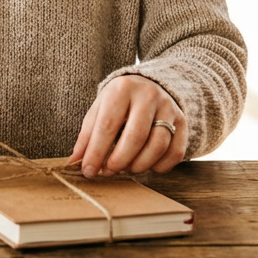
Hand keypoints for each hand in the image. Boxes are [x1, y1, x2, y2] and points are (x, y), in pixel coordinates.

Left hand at [68, 74, 186, 178]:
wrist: (149, 86)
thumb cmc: (119, 102)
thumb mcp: (99, 109)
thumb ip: (87, 135)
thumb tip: (75, 162)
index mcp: (122, 88)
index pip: (108, 125)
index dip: (96, 152)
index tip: (88, 171)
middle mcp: (148, 95)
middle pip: (135, 137)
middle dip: (118, 161)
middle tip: (108, 172)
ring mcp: (169, 108)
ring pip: (157, 146)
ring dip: (139, 166)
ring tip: (125, 168)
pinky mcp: (183, 123)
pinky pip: (175, 153)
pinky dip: (159, 167)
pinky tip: (146, 165)